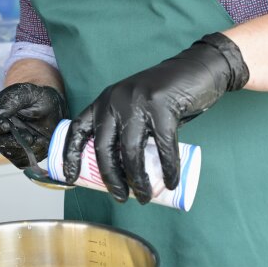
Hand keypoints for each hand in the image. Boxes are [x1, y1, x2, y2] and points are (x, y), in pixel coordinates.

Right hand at [0, 83, 65, 167]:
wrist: (54, 110)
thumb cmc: (37, 98)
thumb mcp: (26, 93)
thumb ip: (12, 101)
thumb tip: (0, 113)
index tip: (6, 126)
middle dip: (14, 141)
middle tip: (29, 136)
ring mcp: (7, 143)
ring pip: (10, 153)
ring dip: (26, 148)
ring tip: (40, 138)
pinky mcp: (19, 155)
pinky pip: (22, 161)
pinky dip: (34, 154)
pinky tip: (42, 143)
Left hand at [62, 33, 248, 203]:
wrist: (197, 70)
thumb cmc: (166, 96)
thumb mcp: (135, 107)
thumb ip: (126, 129)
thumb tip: (120, 172)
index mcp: (104, 101)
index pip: (78, 129)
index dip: (70, 155)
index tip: (70, 178)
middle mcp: (115, 99)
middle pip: (104, 147)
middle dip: (111, 178)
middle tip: (120, 197)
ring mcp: (138, 102)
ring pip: (130, 151)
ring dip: (138, 180)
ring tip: (145, 197)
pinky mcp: (162, 106)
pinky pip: (163, 147)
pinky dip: (168, 169)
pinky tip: (171, 182)